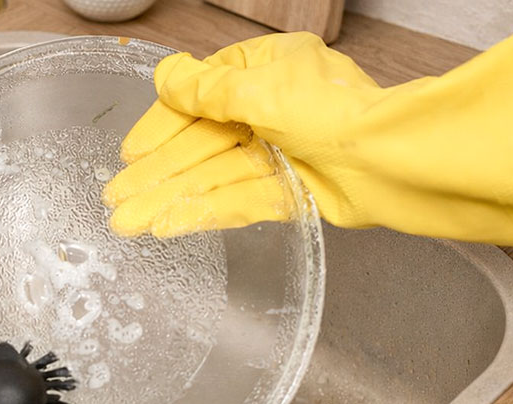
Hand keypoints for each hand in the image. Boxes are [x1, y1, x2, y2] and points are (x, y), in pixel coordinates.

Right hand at [105, 20, 512, 248]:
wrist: (396, 164)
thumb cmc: (338, 113)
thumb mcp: (258, 89)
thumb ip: (206, 90)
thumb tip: (167, 75)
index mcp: (268, 68)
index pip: (200, 98)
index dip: (162, 127)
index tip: (130, 153)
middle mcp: (275, 108)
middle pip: (203, 143)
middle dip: (159, 172)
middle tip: (116, 199)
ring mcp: (284, 153)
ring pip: (215, 176)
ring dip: (171, 198)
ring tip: (127, 222)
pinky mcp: (295, 193)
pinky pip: (238, 201)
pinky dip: (202, 212)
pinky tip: (166, 226)